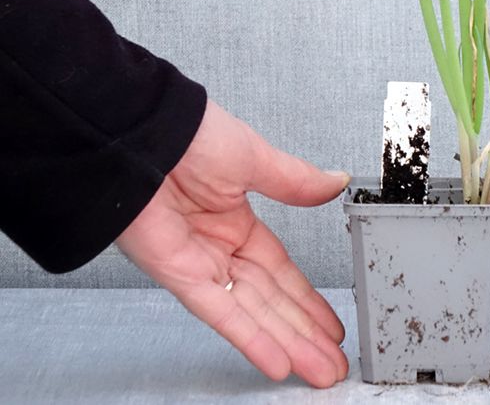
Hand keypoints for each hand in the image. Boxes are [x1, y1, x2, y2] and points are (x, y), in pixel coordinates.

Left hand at [116, 99, 349, 388]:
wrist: (140, 132)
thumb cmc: (189, 134)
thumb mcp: (255, 157)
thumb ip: (296, 180)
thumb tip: (336, 182)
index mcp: (237, 219)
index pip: (280, 271)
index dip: (307, 299)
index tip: (330, 322)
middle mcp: (218, 247)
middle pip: (271, 300)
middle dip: (304, 332)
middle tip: (332, 362)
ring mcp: (198, 263)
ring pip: (251, 312)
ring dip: (286, 343)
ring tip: (317, 370)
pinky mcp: (177, 273)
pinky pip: (218, 310)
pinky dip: (248, 336)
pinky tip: (276, 359)